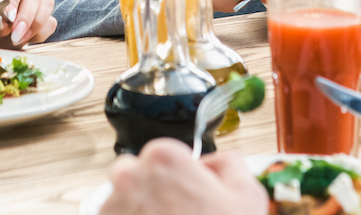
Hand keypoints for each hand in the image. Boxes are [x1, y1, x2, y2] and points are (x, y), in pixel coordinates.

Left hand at [0, 0, 56, 47]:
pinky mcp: (35, 24)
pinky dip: (41, 34)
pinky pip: (50, 24)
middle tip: (14, 37)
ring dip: (36, 24)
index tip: (8, 19)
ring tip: (17, 40)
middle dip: (26, 18)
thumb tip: (5, 23)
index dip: (14, 0)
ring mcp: (27, 8)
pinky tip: (24, 42)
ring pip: (46, 5)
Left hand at [101, 139, 267, 214]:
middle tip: (178, 214)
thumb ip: (229, 164)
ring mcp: (112, 208)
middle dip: (153, 190)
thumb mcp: (247, 196)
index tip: (189, 192)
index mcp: (163, 159)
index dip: (181, 174)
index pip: (164, 153)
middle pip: (135, 174)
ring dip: (138, 212)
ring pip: (121, 201)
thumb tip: (214, 163)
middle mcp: (130, 179)